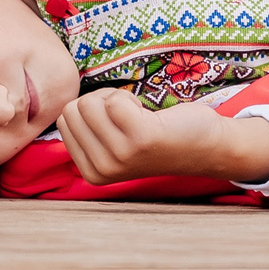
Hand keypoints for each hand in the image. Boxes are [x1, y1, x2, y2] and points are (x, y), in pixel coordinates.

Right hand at [56, 92, 268, 186]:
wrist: (204, 146)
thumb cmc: (158, 138)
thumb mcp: (113, 146)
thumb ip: (88, 135)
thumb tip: (65, 112)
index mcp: (91, 172)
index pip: (64, 120)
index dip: (90, 110)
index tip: (115, 124)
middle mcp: (102, 168)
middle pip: (73, 109)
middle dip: (99, 102)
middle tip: (128, 116)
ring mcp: (120, 155)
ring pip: (89, 102)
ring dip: (115, 98)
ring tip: (138, 116)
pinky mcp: (139, 138)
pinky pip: (114, 99)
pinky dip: (129, 97)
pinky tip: (147, 114)